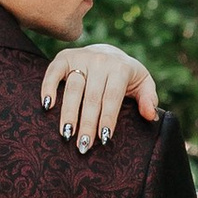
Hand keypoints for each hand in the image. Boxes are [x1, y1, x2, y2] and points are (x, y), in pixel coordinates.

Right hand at [40, 41, 159, 150]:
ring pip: (72, 88)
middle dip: (87, 123)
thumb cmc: (126, 74)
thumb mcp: (143, 82)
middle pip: (91, 97)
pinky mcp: (64, 57)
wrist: (107, 51)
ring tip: (66, 134)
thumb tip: (150, 116)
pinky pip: (53, 72)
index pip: (112, 98)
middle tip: (83, 146)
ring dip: (68, 112)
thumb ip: (149, 98)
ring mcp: (80, 58)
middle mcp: (100, 61)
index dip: (107, 118)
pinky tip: (47, 106)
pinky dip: (48, 87)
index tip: (103, 139)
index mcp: (120, 68)